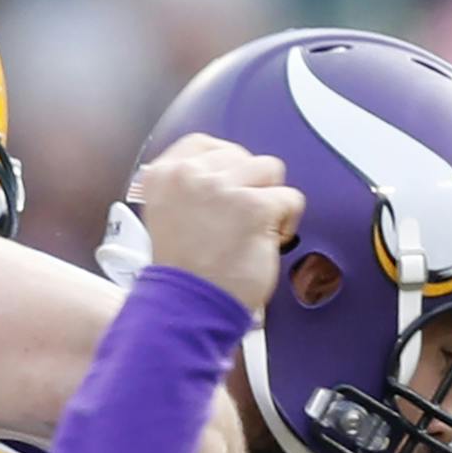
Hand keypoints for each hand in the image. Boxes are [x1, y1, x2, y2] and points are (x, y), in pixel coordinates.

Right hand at [136, 135, 305, 314]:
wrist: (187, 308)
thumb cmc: (181, 276)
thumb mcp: (167, 216)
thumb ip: (189, 189)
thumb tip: (224, 174)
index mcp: (162, 176)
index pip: (202, 143)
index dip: (224, 163)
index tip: (230, 184)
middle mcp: (189, 176)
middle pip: (240, 156)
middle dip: (247, 187)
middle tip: (238, 221)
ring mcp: (222, 189)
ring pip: (269, 170)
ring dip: (269, 199)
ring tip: (254, 229)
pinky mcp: (253, 207)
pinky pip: (289, 198)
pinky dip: (286, 222)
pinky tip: (266, 240)